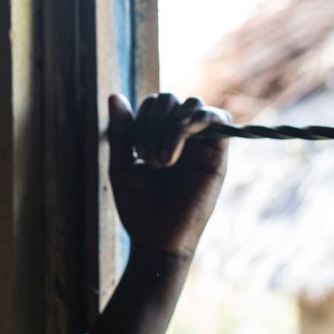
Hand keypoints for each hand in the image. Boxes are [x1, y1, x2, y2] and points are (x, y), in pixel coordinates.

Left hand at [107, 92, 229, 257]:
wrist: (156, 237)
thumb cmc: (138, 206)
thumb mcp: (122, 164)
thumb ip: (121, 131)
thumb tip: (114, 95)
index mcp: (160, 136)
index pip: (155, 103)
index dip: (142, 117)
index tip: (136, 152)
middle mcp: (182, 137)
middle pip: (172, 99)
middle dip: (154, 122)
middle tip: (148, 159)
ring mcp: (202, 144)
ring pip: (193, 104)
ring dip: (171, 126)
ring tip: (163, 161)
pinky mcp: (218, 155)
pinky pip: (219, 119)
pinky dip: (198, 119)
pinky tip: (181, 136)